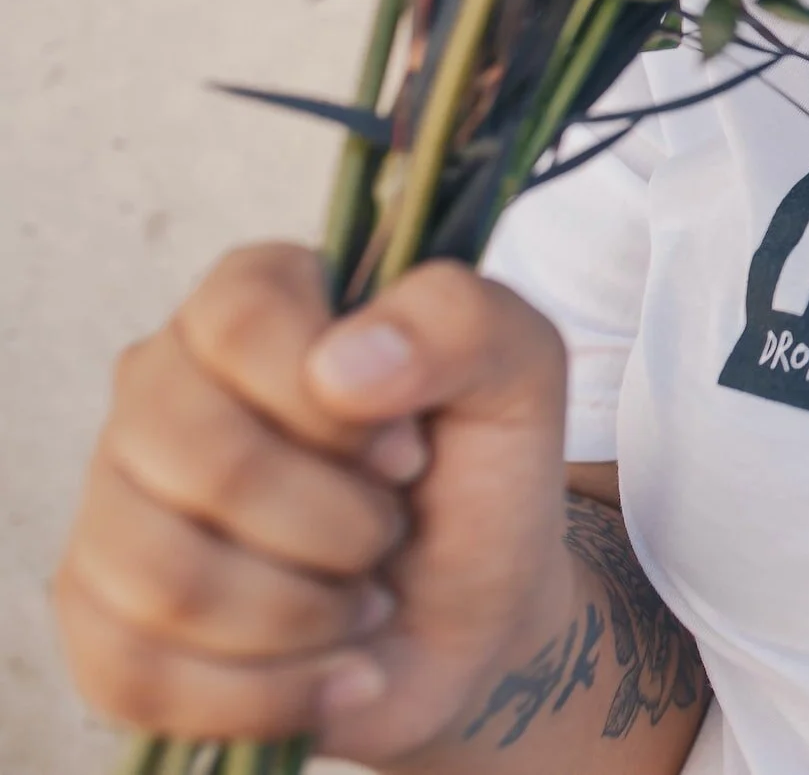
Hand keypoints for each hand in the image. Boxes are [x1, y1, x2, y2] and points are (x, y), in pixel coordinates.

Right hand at [55, 244, 575, 764]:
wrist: (471, 615)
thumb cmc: (481, 473)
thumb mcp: (522, 374)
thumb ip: (464, 322)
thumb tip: (343, 364)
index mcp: (254, 303)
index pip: (241, 317)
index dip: (337, 404)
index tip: (409, 451)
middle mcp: (161, 388)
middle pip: (204, 458)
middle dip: (336, 522)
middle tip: (390, 531)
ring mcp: (114, 505)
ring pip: (166, 577)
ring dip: (307, 612)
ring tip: (365, 600)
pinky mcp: (99, 620)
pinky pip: (142, 674)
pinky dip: (270, 692)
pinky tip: (334, 671)